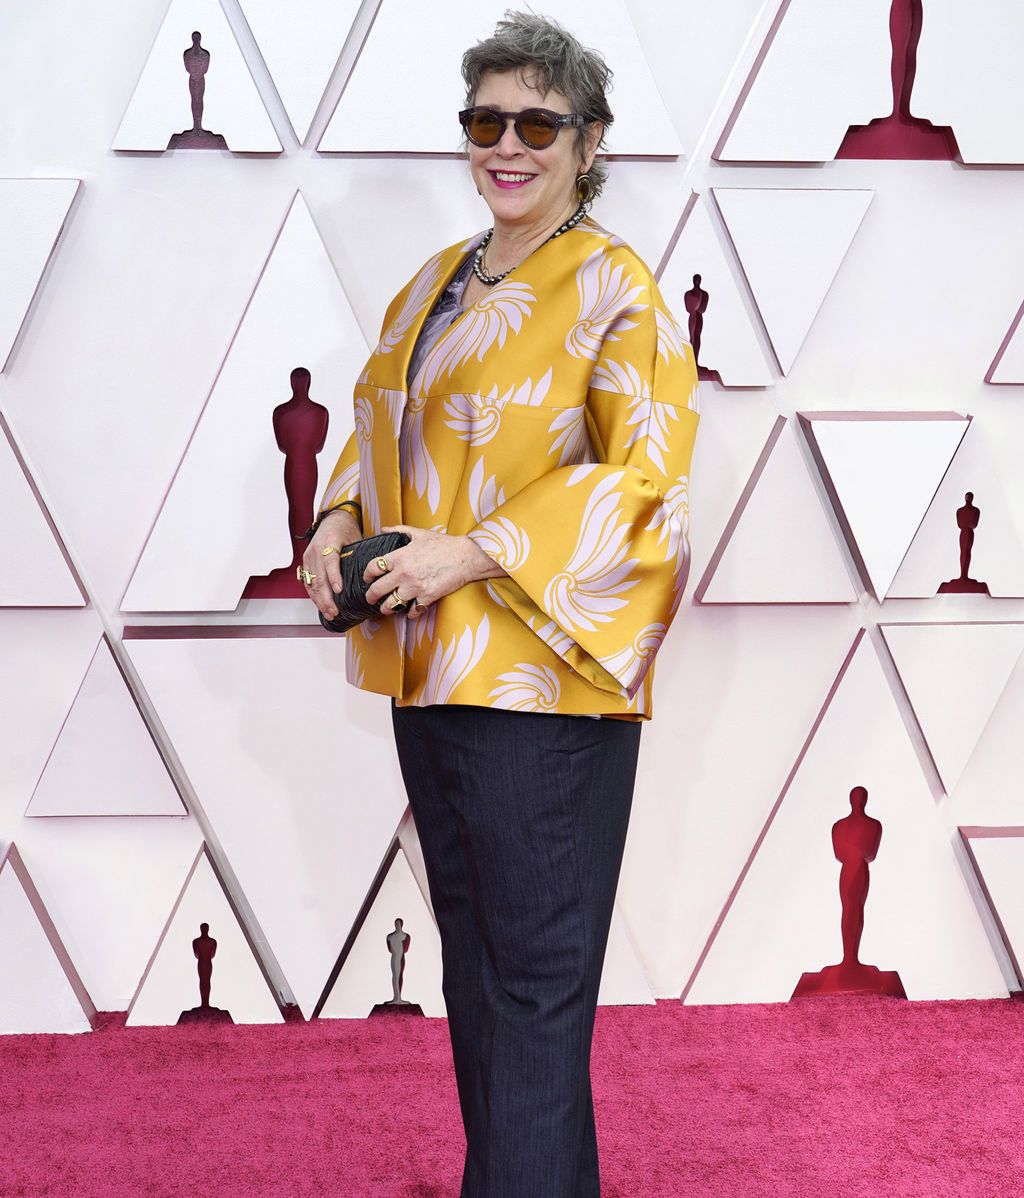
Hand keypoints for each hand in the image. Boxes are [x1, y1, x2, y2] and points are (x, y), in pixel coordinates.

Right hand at [303, 509, 361, 619]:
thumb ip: (360, 555)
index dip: (334, 577)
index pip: (330, 561)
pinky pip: (308, 581)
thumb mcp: (356, 538)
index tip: (339, 590)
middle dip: (326, 597)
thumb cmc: (346, 528)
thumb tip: (371, 576)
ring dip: (319, 600)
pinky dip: (314, 594)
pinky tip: (321, 605)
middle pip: (319, 577)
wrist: (332, 518)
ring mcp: (309, 556)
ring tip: (329, 613)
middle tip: (335, 611)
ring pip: (311, 582)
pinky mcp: (306, 561)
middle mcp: (316, 550)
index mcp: (329, 541)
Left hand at [363, 524, 506, 617]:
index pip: (373, 567)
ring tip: (385, 608)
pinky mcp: (427, 598)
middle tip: (370, 598)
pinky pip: (412, 611)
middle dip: (371, 596)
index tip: (368, 578)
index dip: (367, 575)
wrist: (466, 557)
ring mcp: (415, 587)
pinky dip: (409, 612)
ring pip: (391, 604)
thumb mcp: (419, 533)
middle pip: (377, 589)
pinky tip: (409, 610)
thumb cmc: (444, 544)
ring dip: (386, 608)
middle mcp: (403, 573)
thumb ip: (399, 530)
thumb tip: (384, 528)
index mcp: (399, 556)